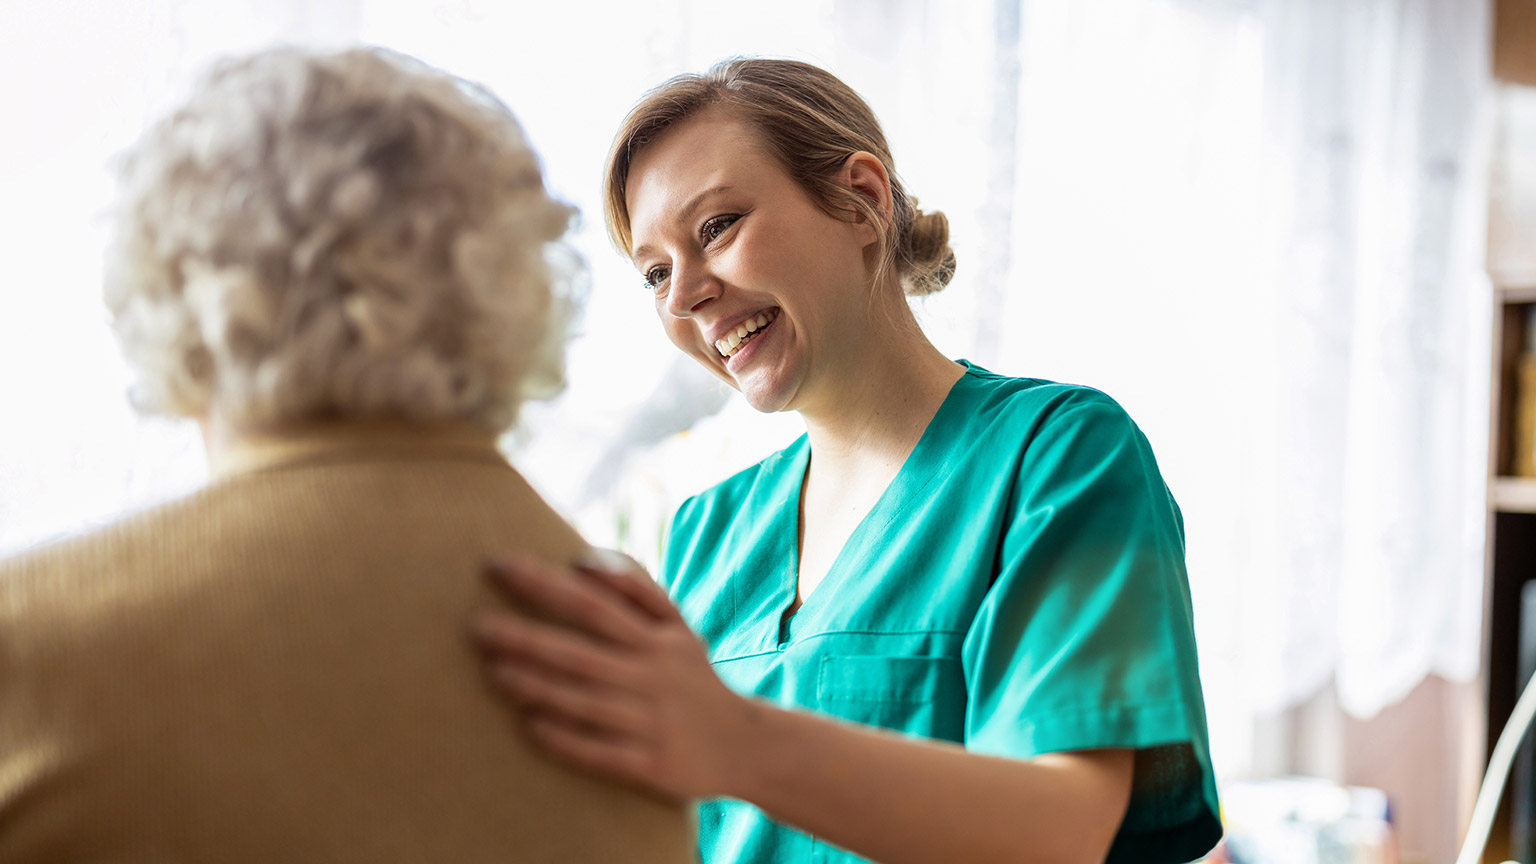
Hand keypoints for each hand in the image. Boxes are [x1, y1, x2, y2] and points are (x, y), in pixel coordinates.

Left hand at [470, 550, 757, 802]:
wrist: (744, 745)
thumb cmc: (693, 677)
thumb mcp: (677, 627)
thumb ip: (636, 587)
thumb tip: (583, 560)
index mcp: (656, 639)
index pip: (593, 603)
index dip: (544, 583)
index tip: (497, 566)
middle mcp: (652, 677)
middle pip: (582, 652)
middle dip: (528, 638)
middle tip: (476, 627)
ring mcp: (651, 722)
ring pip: (586, 702)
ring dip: (539, 687)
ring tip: (494, 673)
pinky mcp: (651, 764)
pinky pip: (602, 753)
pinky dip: (567, 739)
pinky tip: (530, 727)